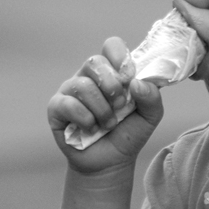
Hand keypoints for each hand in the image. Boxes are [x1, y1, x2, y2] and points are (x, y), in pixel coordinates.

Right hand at [47, 37, 163, 173]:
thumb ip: (152, 96)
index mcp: (111, 71)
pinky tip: (91, 129)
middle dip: (112, 86)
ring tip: (108, 124)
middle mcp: (88, 76)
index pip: (111, 46)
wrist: (110, 162)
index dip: (120, 57)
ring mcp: (70, 90)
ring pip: (83, 85)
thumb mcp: (150, 116)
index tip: (129, 77)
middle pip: (94, 61)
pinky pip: (68, 104)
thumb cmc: (128, 133)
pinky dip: (85, 119)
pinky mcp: (56, 107)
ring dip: (102, 109)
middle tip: (120, 106)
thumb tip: (137, 82)